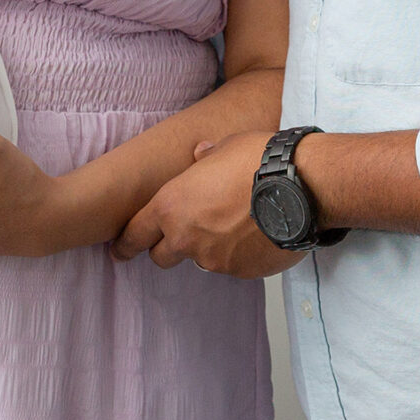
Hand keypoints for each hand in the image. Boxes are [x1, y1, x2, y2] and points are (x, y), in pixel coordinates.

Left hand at [112, 132, 302, 277]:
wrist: (299, 187)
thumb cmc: (259, 162)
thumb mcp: (224, 147)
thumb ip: (205, 158)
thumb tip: (201, 154)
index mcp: (172, 206)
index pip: (135, 234)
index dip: (126, 244)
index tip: (120, 251)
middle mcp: (187, 237)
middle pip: (161, 257)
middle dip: (168, 248)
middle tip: (183, 234)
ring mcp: (214, 259)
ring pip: (201, 261)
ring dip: (209, 249)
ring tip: (235, 225)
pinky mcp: (241, 272)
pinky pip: (232, 266)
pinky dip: (239, 255)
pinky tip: (257, 233)